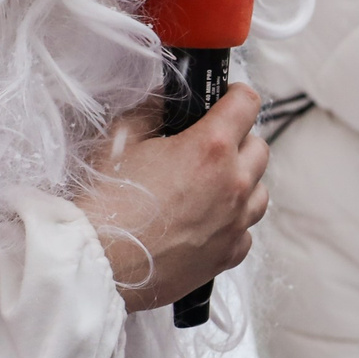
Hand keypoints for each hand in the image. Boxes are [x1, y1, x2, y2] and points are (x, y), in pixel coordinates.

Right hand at [76, 86, 270, 311]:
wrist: (98, 262)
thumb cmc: (107, 203)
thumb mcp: (121, 139)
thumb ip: (150, 111)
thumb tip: (164, 101)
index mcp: (211, 148)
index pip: (247, 103)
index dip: (236, 95)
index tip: (227, 99)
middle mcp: (233, 184)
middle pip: (259, 148)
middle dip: (240, 140)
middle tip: (211, 146)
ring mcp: (234, 223)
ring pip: (260, 192)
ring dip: (242, 183)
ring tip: (212, 187)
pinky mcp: (228, 255)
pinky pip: (246, 231)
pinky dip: (233, 223)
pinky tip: (207, 222)